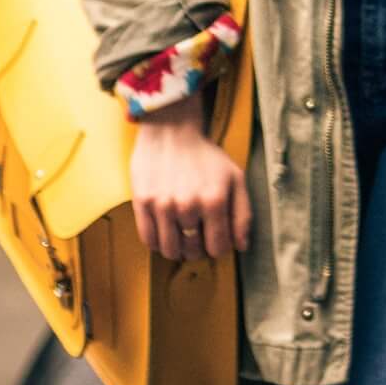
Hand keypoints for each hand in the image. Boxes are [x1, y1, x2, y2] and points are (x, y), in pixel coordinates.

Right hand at [130, 111, 248, 261]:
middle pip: (193, 251)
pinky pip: (149, 240)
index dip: (219, 248)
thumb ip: (242, 213)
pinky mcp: (143, 204)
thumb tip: (241, 245)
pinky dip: (158, 242)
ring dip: (178, 249)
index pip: (218, 247)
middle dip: (199, 249)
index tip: (216, 240)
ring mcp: (163, 206)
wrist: (171, 133)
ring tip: (182, 236)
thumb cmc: (205, 157)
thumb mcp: (235, 178)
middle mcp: (188, 206)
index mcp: (215, 201)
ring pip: (170, 250)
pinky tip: (165, 231)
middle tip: (198, 237)